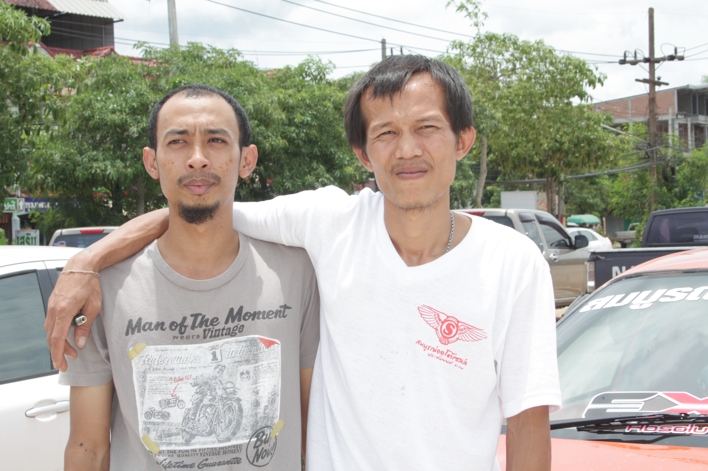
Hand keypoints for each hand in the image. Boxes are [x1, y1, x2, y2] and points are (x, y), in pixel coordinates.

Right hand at [45, 252, 102, 371]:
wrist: (80, 266)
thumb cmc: (89, 285)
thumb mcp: (93, 306)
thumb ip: (85, 326)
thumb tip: (80, 343)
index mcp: (64, 311)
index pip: (57, 338)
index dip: (58, 354)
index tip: (61, 364)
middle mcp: (54, 310)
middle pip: (52, 337)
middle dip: (59, 352)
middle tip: (68, 361)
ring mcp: (51, 306)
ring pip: (50, 331)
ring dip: (58, 342)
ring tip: (71, 351)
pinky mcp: (52, 304)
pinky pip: (51, 323)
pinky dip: (56, 333)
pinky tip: (65, 336)